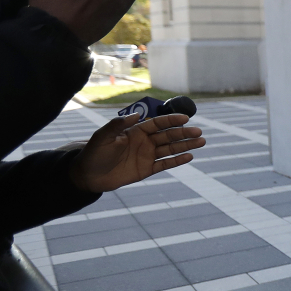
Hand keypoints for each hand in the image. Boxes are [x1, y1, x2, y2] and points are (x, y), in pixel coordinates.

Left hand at [69, 113, 204, 192]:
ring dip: (185, 145)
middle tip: (199, 132)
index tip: (186, 118)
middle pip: (168, 136)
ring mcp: (147, 156)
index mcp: (136, 131)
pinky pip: (165, 164)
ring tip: (201, 142)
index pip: (158, 124)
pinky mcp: (147, 170)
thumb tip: (135, 115)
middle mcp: (144, 142)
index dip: (172, 121)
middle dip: (184, 133)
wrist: (88, 175)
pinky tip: (189, 156)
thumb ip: (117, 125)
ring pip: (170, 149)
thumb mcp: (102, 137)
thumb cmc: (94, 153)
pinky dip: (177, 160)